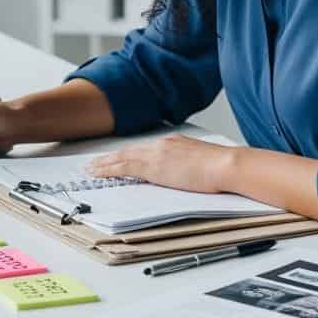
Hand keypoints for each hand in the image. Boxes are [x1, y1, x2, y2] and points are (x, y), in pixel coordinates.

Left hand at [86, 134, 235, 193]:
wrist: (226, 165)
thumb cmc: (223, 168)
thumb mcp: (203, 163)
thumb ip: (190, 166)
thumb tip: (188, 175)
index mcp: (174, 143)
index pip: (145, 149)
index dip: (129, 154)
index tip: (118, 158)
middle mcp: (162, 144)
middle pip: (130, 151)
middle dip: (111, 158)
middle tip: (94, 163)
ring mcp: (156, 154)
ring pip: (122, 158)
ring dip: (105, 164)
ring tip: (90, 169)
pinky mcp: (153, 166)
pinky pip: (124, 167)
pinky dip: (109, 170)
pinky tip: (98, 173)